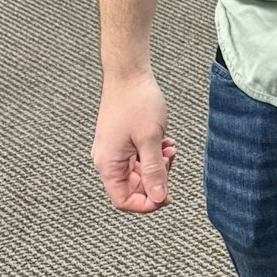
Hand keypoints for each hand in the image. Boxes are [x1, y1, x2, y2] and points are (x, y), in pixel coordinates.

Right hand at [92, 69, 178, 213]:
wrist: (128, 73)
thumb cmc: (136, 102)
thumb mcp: (150, 139)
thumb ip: (154, 171)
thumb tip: (159, 198)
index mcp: (108, 164)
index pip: (123, 200)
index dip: (146, 204)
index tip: (166, 197)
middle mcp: (107, 160)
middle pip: (131, 187)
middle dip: (155, 180)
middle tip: (170, 162)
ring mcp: (114, 149)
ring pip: (138, 172)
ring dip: (157, 165)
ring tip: (169, 148)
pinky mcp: (121, 140)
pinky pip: (138, 157)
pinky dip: (153, 154)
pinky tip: (165, 141)